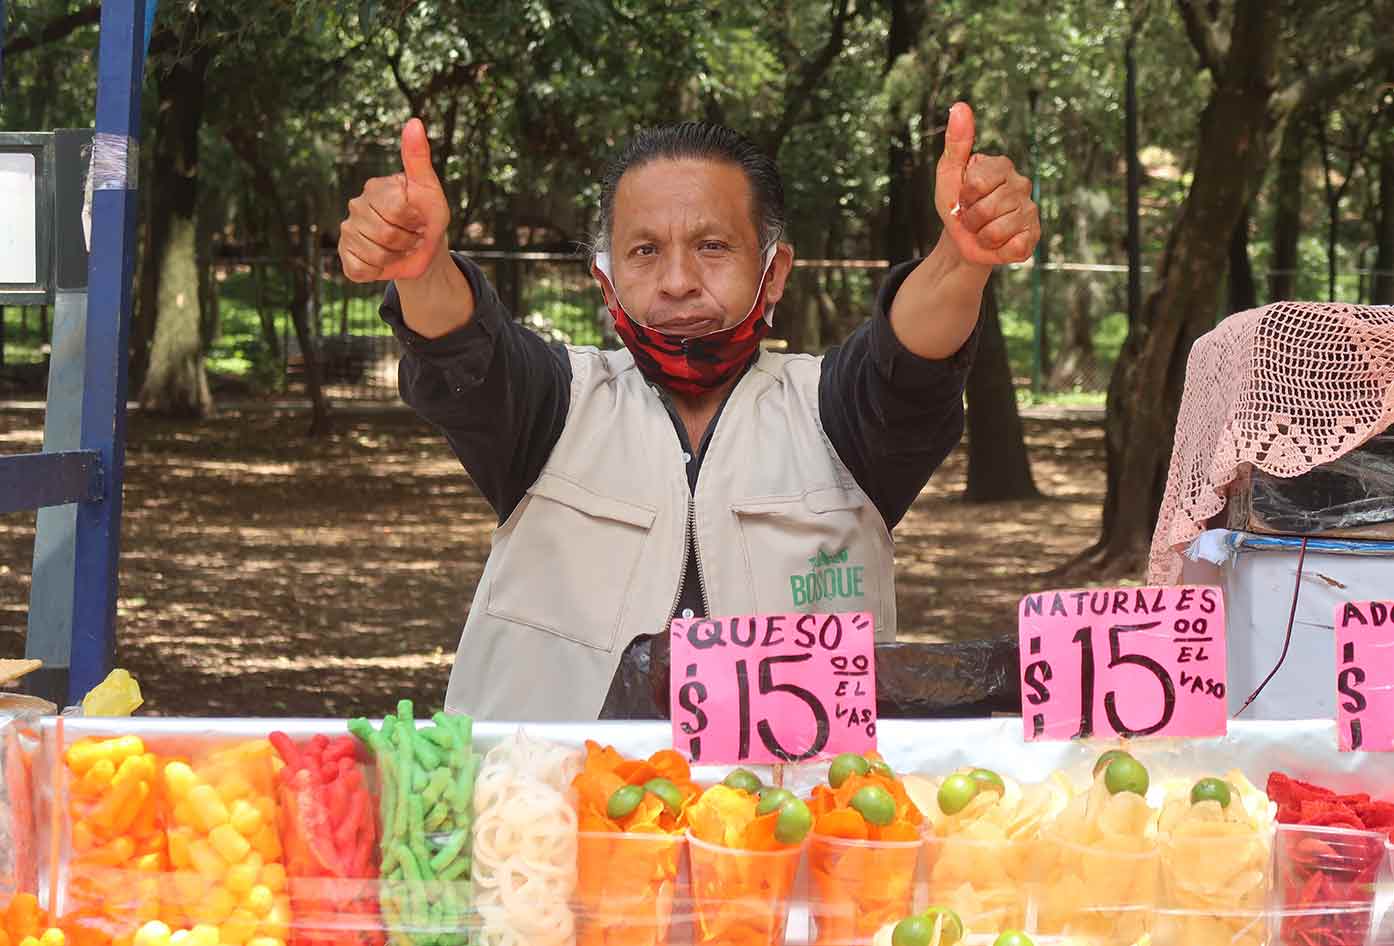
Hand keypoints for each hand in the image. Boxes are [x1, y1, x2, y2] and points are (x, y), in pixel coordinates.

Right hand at [338, 118, 450, 282]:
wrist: (421, 250)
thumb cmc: (426, 216)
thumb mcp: (429, 189)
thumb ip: (418, 158)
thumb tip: (414, 121)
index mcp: (375, 188)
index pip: (397, 210)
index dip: (417, 222)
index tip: (420, 219)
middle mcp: (356, 206)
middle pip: (386, 234)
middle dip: (408, 242)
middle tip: (412, 237)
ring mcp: (347, 231)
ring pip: (375, 255)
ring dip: (396, 258)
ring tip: (401, 248)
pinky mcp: (345, 256)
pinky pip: (360, 269)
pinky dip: (379, 271)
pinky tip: (385, 261)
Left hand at [935, 102, 1039, 266]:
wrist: (963, 241)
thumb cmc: (956, 204)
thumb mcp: (948, 174)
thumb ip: (956, 142)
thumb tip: (960, 106)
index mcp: (1002, 166)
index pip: (977, 183)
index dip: (963, 197)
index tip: (963, 197)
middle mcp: (1021, 184)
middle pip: (986, 209)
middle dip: (970, 219)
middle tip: (971, 217)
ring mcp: (1030, 210)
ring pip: (996, 230)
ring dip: (981, 236)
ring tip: (982, 230)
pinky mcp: (1033, 235)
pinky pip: (1013, 247)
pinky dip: (998, 249)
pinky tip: (998, 243)